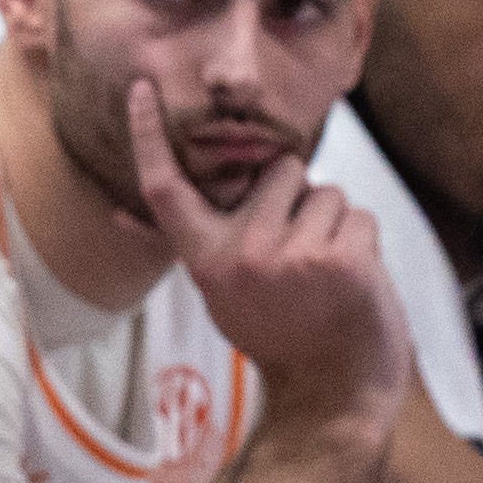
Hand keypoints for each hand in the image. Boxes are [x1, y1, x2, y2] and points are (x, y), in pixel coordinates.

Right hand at [126, 79, 404, 435]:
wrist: (332, 391)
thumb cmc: (279, 334)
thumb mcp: (219, 292)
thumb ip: (191, 243)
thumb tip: (120, 214)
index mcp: (204, 259)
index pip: (165, 190)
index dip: (148, 137)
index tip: (143, 92)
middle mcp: (241, 253)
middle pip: (280, 171)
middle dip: (300, 198)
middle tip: (299, 253)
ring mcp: (291, 255)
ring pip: (326, 192)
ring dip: (335, 223)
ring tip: (326, 271)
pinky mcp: (341, 258)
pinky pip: (359, 215)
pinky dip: (363, 241)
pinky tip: (352, 279)